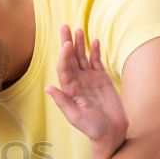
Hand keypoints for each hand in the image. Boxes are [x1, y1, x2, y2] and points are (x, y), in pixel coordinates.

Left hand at [46, 26, 127, 147]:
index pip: (64, 68)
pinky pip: (97, 61)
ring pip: (83, 57)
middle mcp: (77, 82)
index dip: (64, 56)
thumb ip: (63, 102)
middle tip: (64, 26)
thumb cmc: (92, 128)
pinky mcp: (101, 78)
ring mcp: (89, 79)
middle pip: (71, 58)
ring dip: (80, 43)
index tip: (66, 44)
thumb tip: (48, 87)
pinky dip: (95, 51)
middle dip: (67, 42)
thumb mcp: (76, 117)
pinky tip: (94, 40)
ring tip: (78, 29)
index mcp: (69, 90)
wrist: (111, 132)